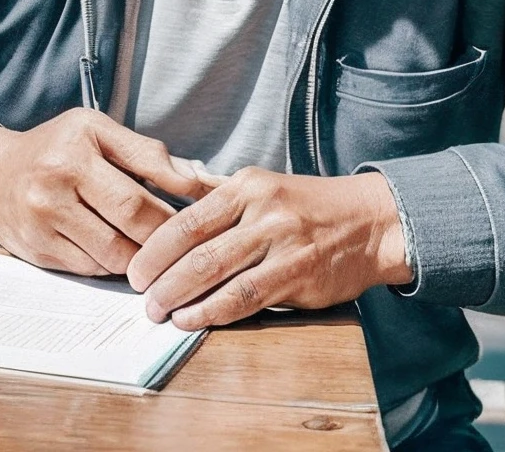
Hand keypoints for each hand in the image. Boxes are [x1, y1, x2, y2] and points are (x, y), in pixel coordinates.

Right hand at [0, 109, 209, 277]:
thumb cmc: (58, 147)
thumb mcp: (98, 131)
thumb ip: (147, 153)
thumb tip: (197, 182)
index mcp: (78, 148)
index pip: (138, 194)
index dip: (174, 215)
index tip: (198, 222)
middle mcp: (56, 184)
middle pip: (128, 228)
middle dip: (162, 241)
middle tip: (183, 245)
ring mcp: (43, 222)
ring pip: (111, 256)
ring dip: (140, 259)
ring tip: (156, 251)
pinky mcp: (37, 252)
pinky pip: (89, 269)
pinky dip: (111, 266)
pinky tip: (121, 254)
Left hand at [126, 168, 411, 328]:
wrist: (370, 221)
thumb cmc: (308, 207)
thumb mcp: (263, 186)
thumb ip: (219, 196)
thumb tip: (168, 196)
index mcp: (246, 185)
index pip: (187, 218)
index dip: (154, 247)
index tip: (134, 269)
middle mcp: (262, 209)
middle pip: (197, 249)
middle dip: (161, 277)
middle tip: (141, 298)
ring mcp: (281, 241)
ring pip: (218, 274)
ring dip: (182, 298)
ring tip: (160, 314)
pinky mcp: (298, 273)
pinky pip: (246, 297)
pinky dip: (214, 311)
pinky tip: (193, 319)